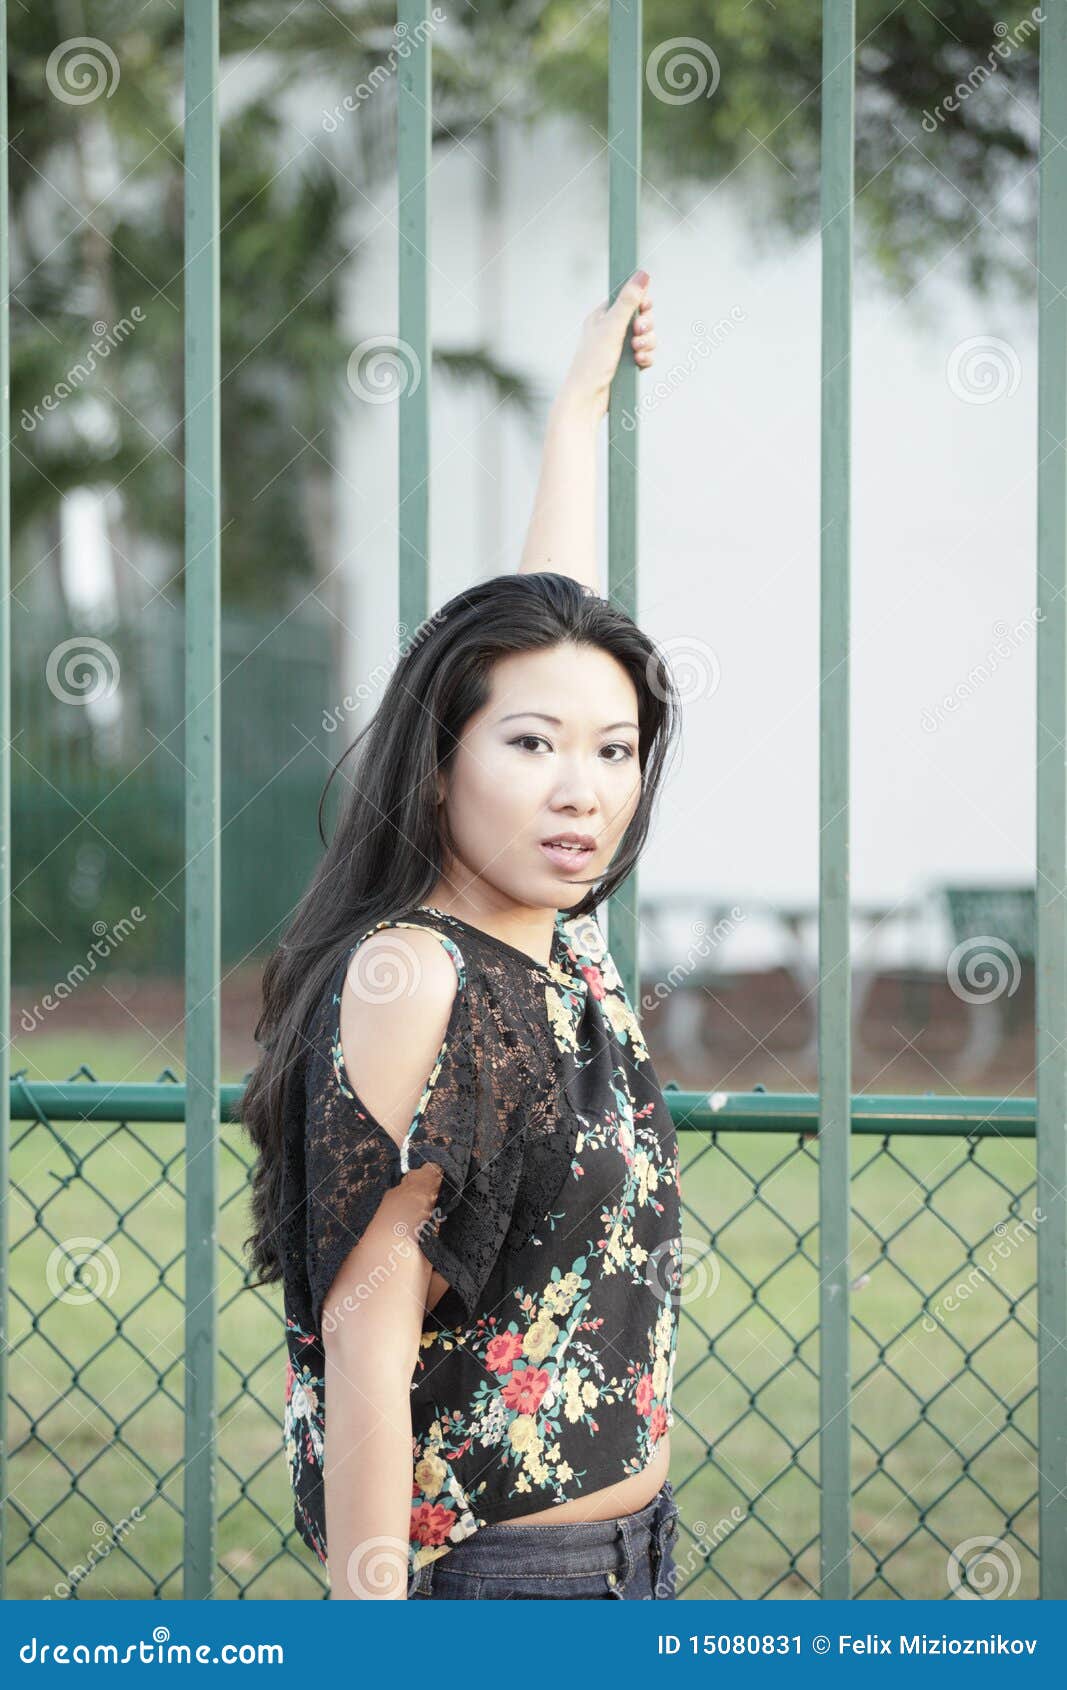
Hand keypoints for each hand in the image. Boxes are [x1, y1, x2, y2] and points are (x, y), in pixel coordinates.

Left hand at [555, 270, 656, 422]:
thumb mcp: (611, 327)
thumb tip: (642, 274)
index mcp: (601, 317)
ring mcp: (618, 348)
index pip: (627, 299)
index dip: (640, 303)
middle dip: (646, 326)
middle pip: (641, 318)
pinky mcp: (625, 365)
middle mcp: (609, 330)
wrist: (586, 400)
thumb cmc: (592, 363)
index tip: (645, 307)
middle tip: (639, 333)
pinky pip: (645, 355)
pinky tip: (640, 364)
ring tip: (638, 353)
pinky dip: (646, 358)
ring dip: (647, 343)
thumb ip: (628, 301)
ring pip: (645, 337)